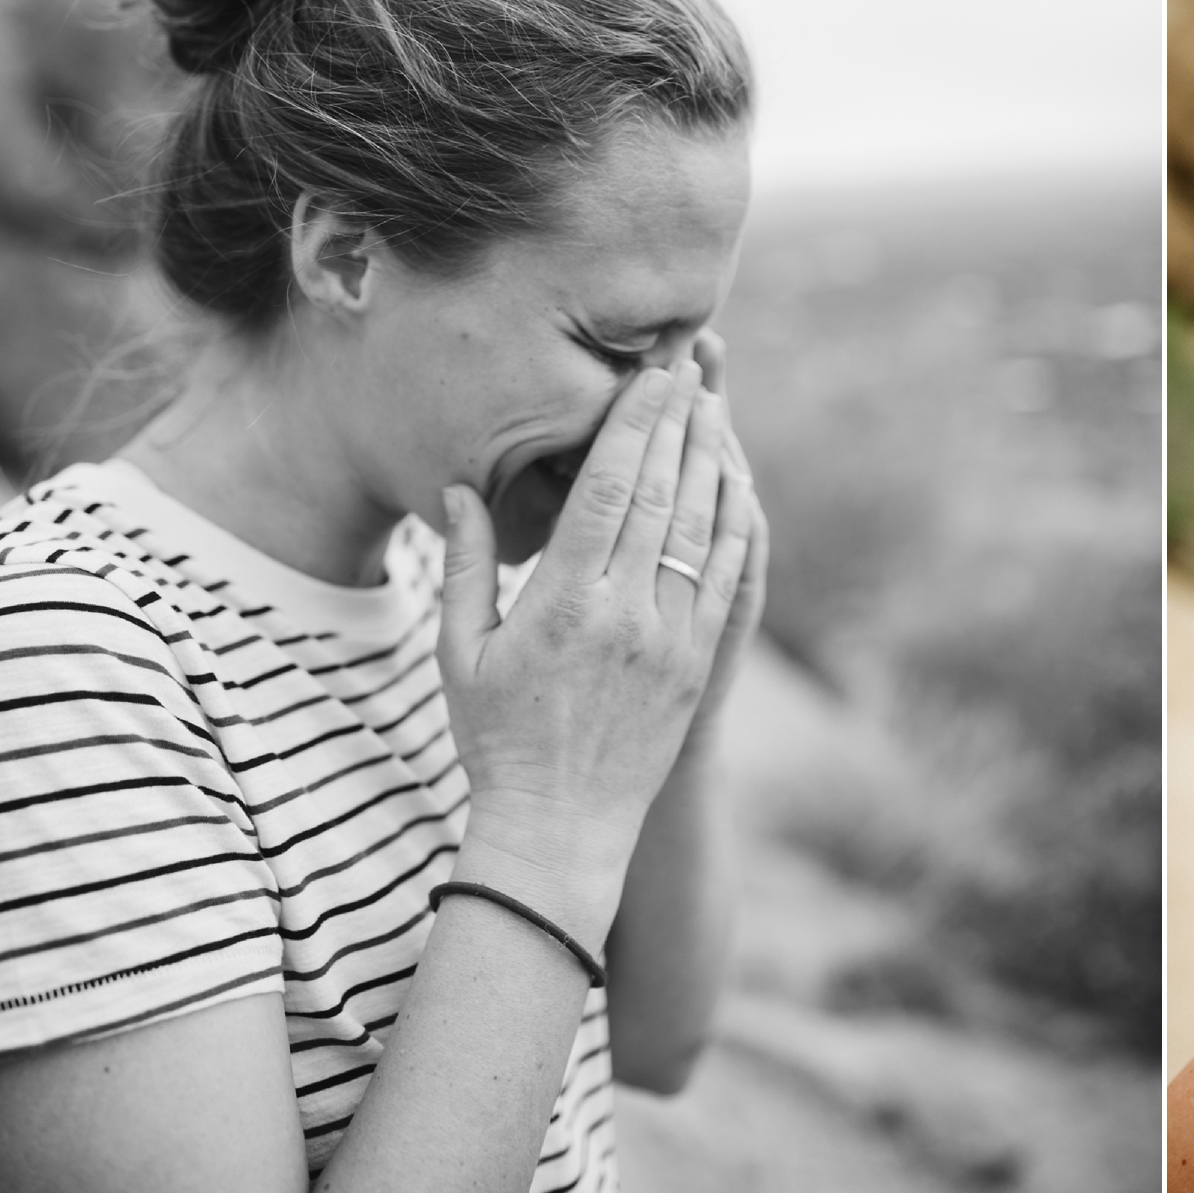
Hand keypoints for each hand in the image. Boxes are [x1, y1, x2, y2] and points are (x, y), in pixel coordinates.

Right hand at [436, 358, 758, 932]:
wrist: (562, 828)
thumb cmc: (496, 737)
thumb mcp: (459, 651)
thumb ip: (465, 564)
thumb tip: (458, 484)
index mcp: (561, 602)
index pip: (607, 490)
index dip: (633, 424)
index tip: (648, 376)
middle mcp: (624, 613)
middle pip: (662, 493)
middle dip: (677, 422)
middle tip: (689, 365)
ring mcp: (670, 637)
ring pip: (699, 527)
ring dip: (710, 459)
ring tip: (714, 404)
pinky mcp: (699, 660)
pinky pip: (723, 575)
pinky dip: (731, 521)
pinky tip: (734, 481)